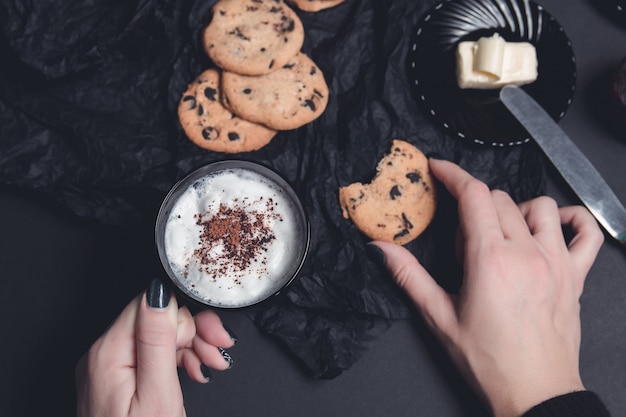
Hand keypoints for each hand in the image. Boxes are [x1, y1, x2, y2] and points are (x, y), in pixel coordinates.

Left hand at [75, 279, 235, 416]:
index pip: (149, 306)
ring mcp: (109, 366)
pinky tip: (193, 371)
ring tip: (210, 365)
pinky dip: (176, 359)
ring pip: (157, 335)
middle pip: (155, 319)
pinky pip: (151, 354)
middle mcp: (103, 354)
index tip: (213, 335)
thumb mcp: (157, 394)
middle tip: (217, 352)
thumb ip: (157, 341)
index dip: (185, 317)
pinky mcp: (118, 377)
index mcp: (108, 353)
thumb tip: (158, 293)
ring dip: (189, 346)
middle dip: (192, 332)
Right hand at [372, 159, 603, 416]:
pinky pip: (585, 232)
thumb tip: (382, 250)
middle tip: (460, 228)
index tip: (438, 169)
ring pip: (538, 206)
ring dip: (515, 208)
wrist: (535, 394)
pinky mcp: (575, 276)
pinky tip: (552, 228)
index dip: (452, 174)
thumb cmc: (489, 362)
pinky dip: (570, 220)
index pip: (473, 194)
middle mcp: (526, 253)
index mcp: (489, 260)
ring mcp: (556, 262)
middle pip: (500, 198)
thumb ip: (409, 276)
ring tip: (501, 232)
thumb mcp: (439, 318)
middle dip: (474, 201)